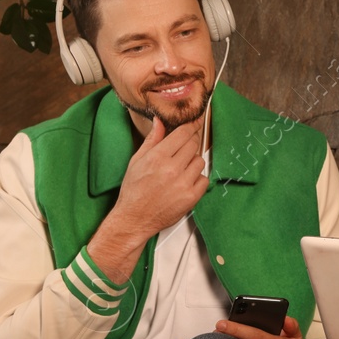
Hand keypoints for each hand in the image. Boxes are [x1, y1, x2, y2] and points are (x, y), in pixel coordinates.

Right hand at [115, 116, 208, 237]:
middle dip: (189, 143)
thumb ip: (152, 139)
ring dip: (192, 162)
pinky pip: (204, 179)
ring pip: (199, 161)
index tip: (195, 122)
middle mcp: (172, 169)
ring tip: (179, 169)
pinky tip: (184, 182)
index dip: (191, 126)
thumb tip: (160, 121)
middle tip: (182, 149)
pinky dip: (197, 179)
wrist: (134, 218)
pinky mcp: (192, 197)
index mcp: (157, 157)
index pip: (183, 133)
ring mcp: (183, 183)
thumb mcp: (137, 161)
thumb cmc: (133, 190)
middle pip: (193, 145)